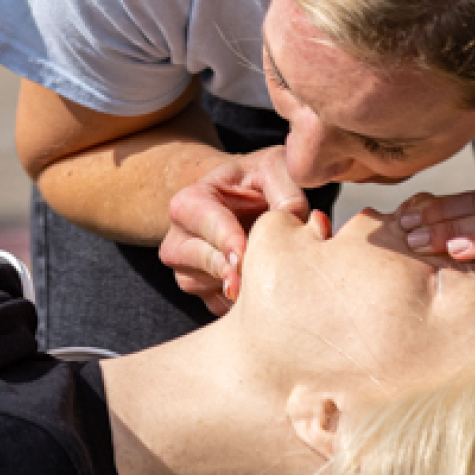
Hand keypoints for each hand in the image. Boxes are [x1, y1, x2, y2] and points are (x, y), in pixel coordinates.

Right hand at [157, 147, 311, 313]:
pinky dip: (249, 305)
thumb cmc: (256, 181)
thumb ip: (286, 189)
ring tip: (275, 276)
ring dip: (249, 287)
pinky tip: (270, 290)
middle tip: (262, 277)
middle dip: (236, 270)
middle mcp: (179, 242)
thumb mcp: (273, 167)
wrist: (241, 202)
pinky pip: (225, 308)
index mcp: (188, 203)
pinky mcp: (206, 296)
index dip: (226, 239)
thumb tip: (295, 222)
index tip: (242, 256)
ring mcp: (189, 273)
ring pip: (215, 288)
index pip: (205, 224)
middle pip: (205, 262)